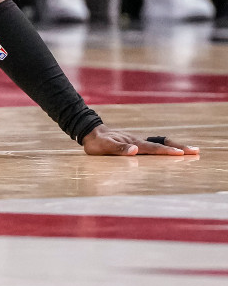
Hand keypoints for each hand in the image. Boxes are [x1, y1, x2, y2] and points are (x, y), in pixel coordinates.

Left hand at [81, 125, 197, 155]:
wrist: (89, 132)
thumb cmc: (96, 142)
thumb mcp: (104, 147)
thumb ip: (119, 148)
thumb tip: (135, 149)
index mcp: (133, 143)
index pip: (153, 148)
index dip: (166, 151)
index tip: (181, 154)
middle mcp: (138, 141)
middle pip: (162, 143)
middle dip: (179, 147)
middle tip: (196, 151)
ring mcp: (137, 141)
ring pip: (160, 143)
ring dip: (175, 146)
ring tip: (190, 150)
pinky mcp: (135, 142)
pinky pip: (154, 145)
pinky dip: (166, 147)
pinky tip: (172, 150)